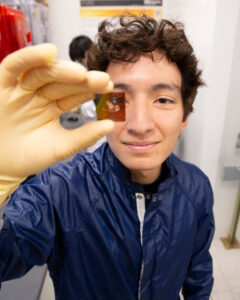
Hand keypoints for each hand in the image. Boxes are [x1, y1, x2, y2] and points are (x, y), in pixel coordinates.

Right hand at [0, 44, 113, 201]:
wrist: (2, 167)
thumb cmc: (30, 156)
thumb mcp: (61, 147)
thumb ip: (84, 136)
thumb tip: (111, 124)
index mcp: (54, 106)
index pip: (74, 93)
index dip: (90, 88)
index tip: (109, 86)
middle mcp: (39, 94)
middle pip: (61, 81)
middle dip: (80, 79)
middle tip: (101, 79)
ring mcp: (21, 89)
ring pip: (42, 72)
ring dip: (61, 70)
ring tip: (80, 72)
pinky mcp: (2, 85)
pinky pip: (14, 66)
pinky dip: (29, 58)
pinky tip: (48, 53)